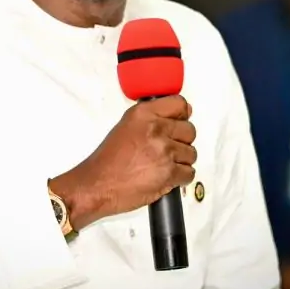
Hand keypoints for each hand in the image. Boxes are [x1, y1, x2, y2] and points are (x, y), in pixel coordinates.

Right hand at [50, 95, 196, 229]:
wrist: (98, 184)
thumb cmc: (108, 160)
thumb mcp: (126, 126)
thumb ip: (150, 118)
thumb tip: (176, 116)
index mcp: (144, 114)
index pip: (179, 104)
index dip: (182, 114)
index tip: (180, 120)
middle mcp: (156, 129)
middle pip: (189, 130)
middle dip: (182, 141)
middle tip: (168, 148)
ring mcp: (164, 151)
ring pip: (191, 153)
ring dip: (181, 161)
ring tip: (163, 164)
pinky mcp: (169, 172)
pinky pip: (189, 173)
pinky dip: (180, 178)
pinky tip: (166, 176)